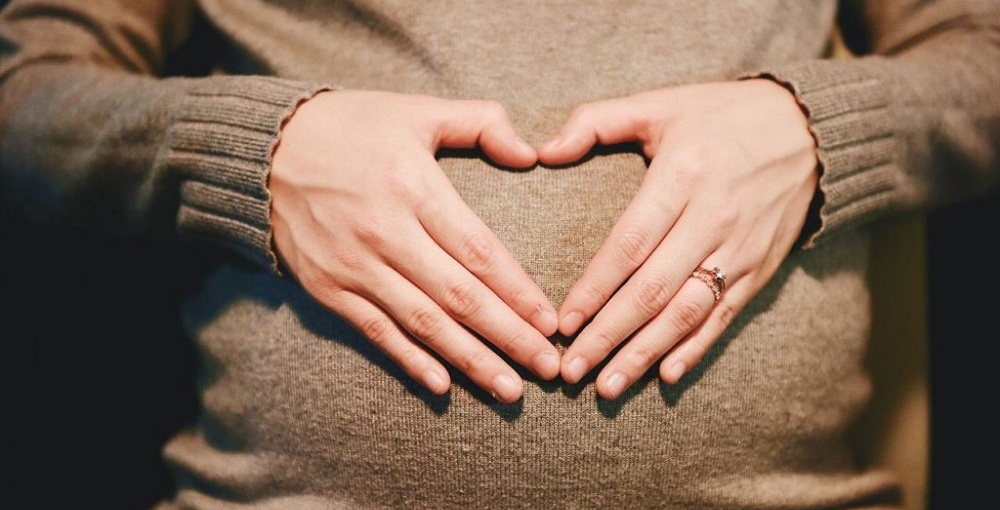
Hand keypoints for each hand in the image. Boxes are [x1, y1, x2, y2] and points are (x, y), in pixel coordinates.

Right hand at [269, 90, 559, 402]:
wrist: (265, 148)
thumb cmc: (352, 126)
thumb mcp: (417, 110)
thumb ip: (480, 123)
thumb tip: (531, 153)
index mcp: (413, 186)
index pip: (478, 251)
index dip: (518, 292)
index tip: (551, 323)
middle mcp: (384, 232)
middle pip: (458, 297)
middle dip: (508, 337)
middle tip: (548, 369)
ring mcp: (353, 265)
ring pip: (422, 323)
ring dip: (470, 360)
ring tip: (510, 389)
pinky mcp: (327, 288)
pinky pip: (375, 332)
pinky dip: (409, 360)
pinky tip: (442, 385)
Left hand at [538, 79, 818, 398]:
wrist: (810, 128)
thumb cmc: (720, 116)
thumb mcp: (659, 104)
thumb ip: (596, 122)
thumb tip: (542, 151)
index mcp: (682, 176)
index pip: (630, 244)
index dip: (595, 288)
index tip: (563, 322)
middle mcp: (713, 218)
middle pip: (653, 290)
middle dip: (608, 335)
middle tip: (571, 370)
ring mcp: (741, 248)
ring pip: (687, 312)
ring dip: (645, 354)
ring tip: (608, 387)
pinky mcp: (761, 268)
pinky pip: (725, 315)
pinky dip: (696, 349)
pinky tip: (666, 375)